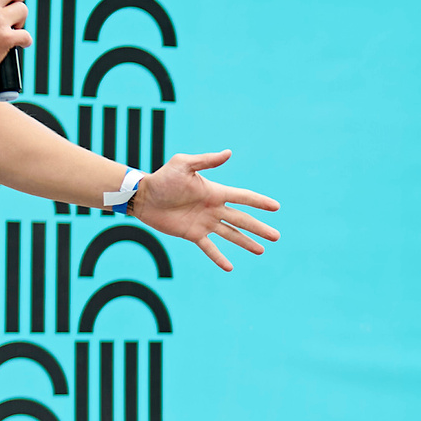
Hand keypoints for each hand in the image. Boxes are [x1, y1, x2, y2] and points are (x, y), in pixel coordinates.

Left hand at [128, 150, 282, 270]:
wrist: (143, 196)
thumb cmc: (163, 178)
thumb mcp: (183, 164)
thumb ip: (206, 161)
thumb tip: (229, 153)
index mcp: (215, 192)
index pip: (243, 198)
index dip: (259, 202)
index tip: (276, 207)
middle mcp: (214, 209)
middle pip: (242, 220)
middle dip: (259, 228)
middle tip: (276, 237)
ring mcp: (204, 223)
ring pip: (231, 235)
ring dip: (246, 242)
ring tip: (261, 250)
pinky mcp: (192, 234)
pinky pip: (209, 248)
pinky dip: (219, 257)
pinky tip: (230, 267)